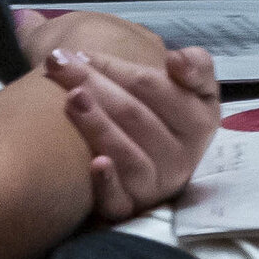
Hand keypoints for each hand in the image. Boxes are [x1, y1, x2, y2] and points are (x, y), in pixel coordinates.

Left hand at [44, 40, 219, 222]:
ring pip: (128, 154)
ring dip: (98, 126)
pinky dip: (107, 183)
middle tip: (58, 63)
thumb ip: (196, 65)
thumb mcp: (195, 84)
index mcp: (200, 119)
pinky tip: (93, 164)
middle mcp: (183, 156)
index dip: (117, 67)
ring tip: (69, 99)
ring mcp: (157, 185)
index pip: (155, 87)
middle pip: (135, 115)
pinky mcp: (132, 208)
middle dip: (96, 85)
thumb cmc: (163, 107)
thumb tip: (177, 60)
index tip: (83, 50)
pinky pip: (120, 201)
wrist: (150, 152)